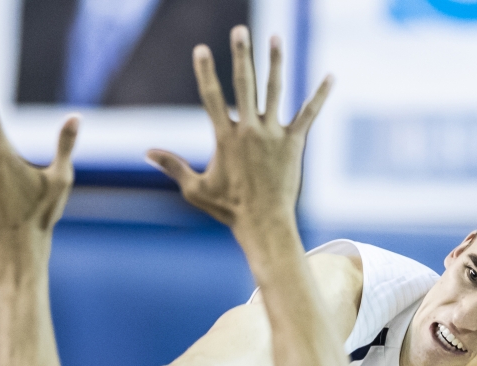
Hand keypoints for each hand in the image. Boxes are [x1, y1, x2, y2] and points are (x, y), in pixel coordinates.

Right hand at [146, 28, 330, 233]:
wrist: (264, 223)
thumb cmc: (228, 209)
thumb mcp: (194, 189)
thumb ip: (172, 166)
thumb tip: (146, 153)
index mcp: (225, 138)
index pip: (211, 97)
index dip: (205, 72)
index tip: (201, 49)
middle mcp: (249, 130)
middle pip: (244, 84)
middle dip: (242, 55)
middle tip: (240, 30)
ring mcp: (274, 134)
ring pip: (275, 91)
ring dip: (275, 62)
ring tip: (275, 38)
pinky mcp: (294, 143)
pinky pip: (309, 114)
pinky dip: (319, 95)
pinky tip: (330, 76)